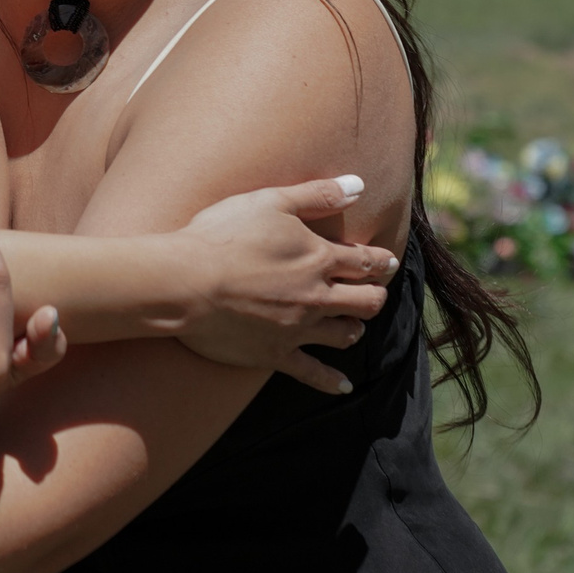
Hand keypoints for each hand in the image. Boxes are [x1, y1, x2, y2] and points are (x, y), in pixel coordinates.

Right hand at [168, 176, 397, 393]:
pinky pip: (312, 372)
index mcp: (318, 258)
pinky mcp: (275, 354)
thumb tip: (359, 185)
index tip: (387, 261)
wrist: (186, 282)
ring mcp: (298, 328)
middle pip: (365, 301)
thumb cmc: (223, 236)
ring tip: (353, 326)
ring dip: (353, 329)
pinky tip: (343, 387)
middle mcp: (317, 296)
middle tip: (376, 292)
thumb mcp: (270, 201)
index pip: (363, 261)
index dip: (379, 261)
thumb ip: (318, 194)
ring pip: (344, 334)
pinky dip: (330, 381)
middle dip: (375, 295)